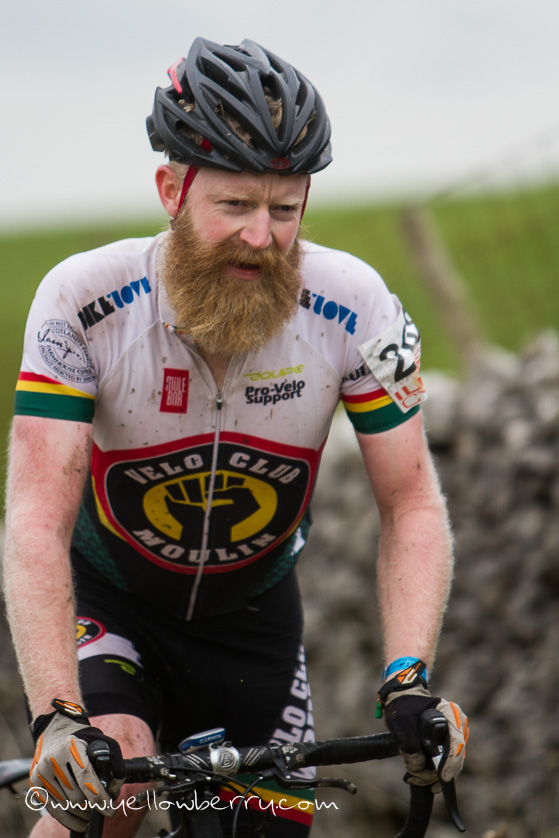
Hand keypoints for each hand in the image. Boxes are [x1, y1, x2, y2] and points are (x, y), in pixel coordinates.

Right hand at [29, 700, 124, 831]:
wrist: (55, 730)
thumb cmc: (82, 738)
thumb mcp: (102, 741)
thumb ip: (113, 763)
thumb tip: (113, 791)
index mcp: (70, 747)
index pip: (86, 778)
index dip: (99, 798)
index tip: (110, 811)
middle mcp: (53, 760)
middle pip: (76, 795)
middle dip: (91, 806)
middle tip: (101, 807)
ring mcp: (42, 772)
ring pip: (66, 805)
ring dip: (82, 813)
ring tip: (92, 813)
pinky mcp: (36, 783)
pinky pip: (53, 809)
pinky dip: (68, 819)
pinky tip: (80, 821)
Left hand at [378, 662, 467, 789]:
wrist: (402, 698)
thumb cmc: (402, 705)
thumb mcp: (401, 722)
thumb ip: (410, 745)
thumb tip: (419, 769)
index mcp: (449, 712)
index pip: (456, 740)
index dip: (451, 761)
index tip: (443, 777)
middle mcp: (457, 724)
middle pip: (456, 756)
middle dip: (439, 773)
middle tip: (419, 780)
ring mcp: (454, 735)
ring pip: (452, 763)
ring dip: (434, 775)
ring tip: (414, 778)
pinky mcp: (448, 744)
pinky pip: (447, 762)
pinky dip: (435, 772)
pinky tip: (421, 777)